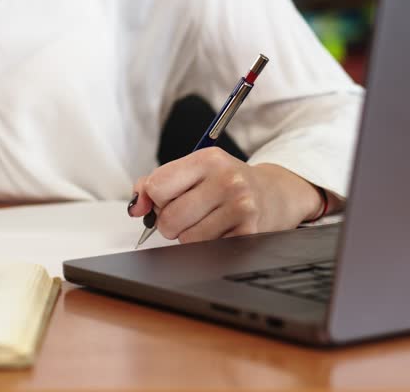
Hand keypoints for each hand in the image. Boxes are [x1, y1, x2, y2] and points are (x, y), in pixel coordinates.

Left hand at [128, 148, 323, 242]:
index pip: (157, 187)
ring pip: (186, 239)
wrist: (273, 193)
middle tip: (188, 213)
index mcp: (207, 159)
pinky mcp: (249, 232)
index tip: (167, 198)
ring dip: (189, 236)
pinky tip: (222, 230)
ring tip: (207, 221)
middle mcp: (227, 180)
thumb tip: (136, 207)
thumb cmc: (224, 183)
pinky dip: (208, 246)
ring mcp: (241, 206)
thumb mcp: (193, 170)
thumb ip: (154, 183)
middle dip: (170, 222)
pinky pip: (207, 251)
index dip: (155, 199)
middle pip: (169, 219)